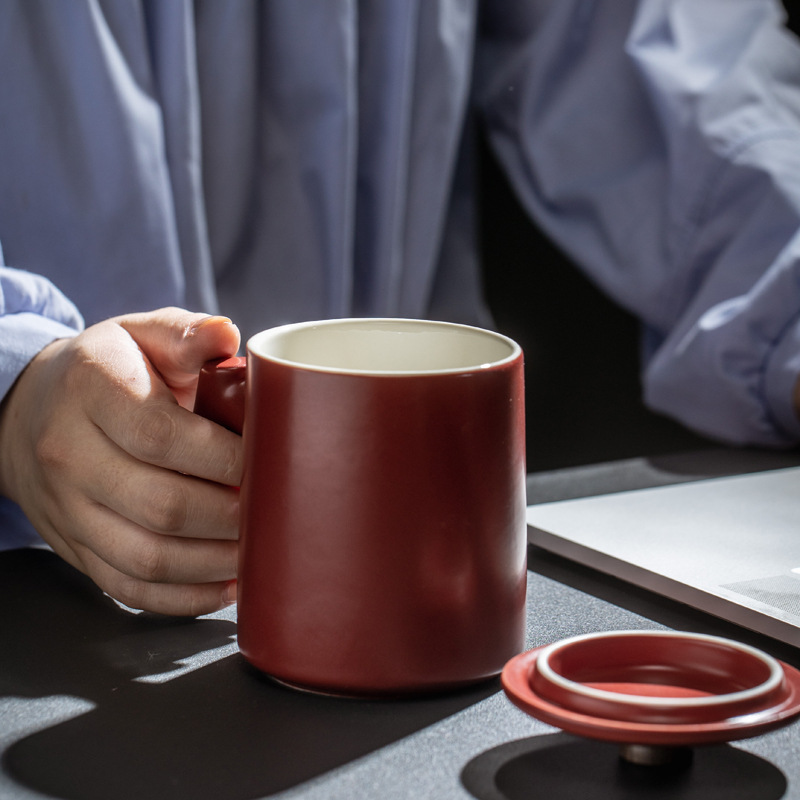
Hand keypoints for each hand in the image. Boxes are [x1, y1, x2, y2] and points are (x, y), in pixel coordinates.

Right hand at [0, 307, 242, 615]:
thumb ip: (186, 333)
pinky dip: (183, 597)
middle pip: (159, 504)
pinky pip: (128, 586)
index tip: (267, 462)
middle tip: (275, 510)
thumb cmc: (106, 370)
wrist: (31, 411)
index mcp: (91, 390)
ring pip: (146, 557)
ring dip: (214, 563)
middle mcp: (69, 453)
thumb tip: (227, 336)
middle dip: (230, 516)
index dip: (223, 457)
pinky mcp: (74, 546)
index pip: (159, 435)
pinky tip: (226, 586)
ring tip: (261, 551)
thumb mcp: (141, 334)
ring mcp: (67, 508)